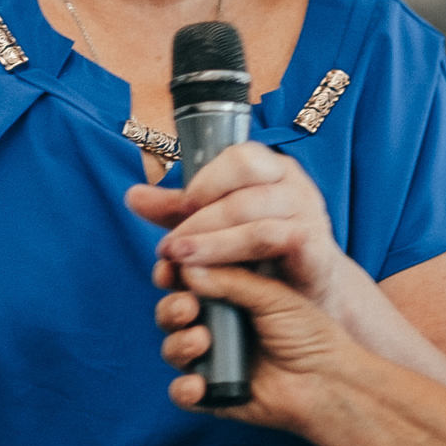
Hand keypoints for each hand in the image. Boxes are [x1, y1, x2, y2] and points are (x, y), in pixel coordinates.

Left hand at [126, 144, 347, 310]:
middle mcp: (293, 184)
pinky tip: (217, 271)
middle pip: (241, 188)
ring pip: (253, 216)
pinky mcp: (313, 246)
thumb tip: (132, 195)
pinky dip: (239, 253)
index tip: (181, 207)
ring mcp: (307, 213)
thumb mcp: (217, 224)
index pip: (239, 156)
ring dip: (211, 239)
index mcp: (271, 168)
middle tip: (168, 245)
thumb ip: (179, 209)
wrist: (310, 289)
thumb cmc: (262, 249)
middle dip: (199, 218)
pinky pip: (275, 241)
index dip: (206, 180)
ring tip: (179, 257)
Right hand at [154, 259, 354, 431]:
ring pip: (172, 349)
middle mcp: (215, 325)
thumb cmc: (308, 332)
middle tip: (188, 308)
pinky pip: (183, 392)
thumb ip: (230, 279)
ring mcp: (211, 359)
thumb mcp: (272, 295)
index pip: (187, 279)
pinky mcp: (212, 393)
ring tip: (201, 341)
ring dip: (178, 344)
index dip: (173, 273)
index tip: (168, 267)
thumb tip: (187, 267)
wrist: (328, 379)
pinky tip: (198, 384)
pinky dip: (184, 388)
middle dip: (172, 308)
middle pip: (172, 312)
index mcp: (228, 294)